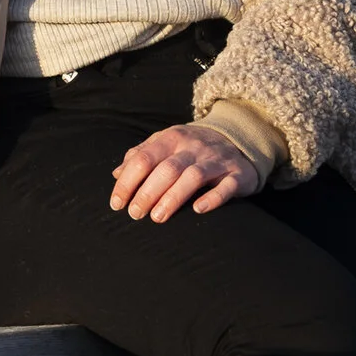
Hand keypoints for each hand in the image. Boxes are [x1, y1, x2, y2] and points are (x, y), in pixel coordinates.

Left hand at [110, 124, 260, 221]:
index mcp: (172, 138)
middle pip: (166, 169)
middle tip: (134, 214)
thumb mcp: (167, 143)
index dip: (127, 182)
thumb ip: (142, 155)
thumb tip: (116, 174)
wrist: (240, 138)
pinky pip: (226, 186)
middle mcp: (193, 147)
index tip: (117, 203)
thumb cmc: (193, 147)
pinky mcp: (237, 175)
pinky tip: (197, 209)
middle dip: (147, 193)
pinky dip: (212, 198)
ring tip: (157, 217)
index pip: (143, 158)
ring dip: (173, 198)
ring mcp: (216, 160)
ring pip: (193, 177)